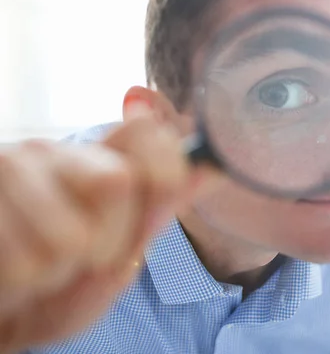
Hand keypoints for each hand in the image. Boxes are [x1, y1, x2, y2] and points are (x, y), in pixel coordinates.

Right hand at [0, 104, 208, 351]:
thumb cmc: (57, 291)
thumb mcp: (117, 257)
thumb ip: (159, 210)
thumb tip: (213, 166)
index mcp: (93, 163)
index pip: (147, 134)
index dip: (164, 171)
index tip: (154, 207)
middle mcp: (50, 153)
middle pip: (116, 181)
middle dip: (110, 241)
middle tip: (82, 258)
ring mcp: (7, 168)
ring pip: (71, 234)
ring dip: (58, 272)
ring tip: (37, 269)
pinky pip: (24, 263)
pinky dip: (20, 286)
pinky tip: (8, 273)